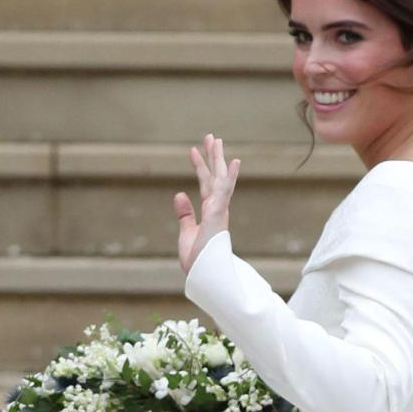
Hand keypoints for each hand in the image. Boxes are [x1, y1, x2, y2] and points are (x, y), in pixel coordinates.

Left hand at [174, 133, 240, 273]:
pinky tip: (233, 162)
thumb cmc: (197, 259)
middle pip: (214, 176)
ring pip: (220, 178)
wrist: (203, 275)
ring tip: (216, 140)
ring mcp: (219, 209)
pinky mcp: (219, 214)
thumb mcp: (186, 232)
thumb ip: (185, 213)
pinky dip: (229, 176)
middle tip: (211, 136)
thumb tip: (179, 193)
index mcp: (209, 211)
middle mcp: (216, 207)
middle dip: (212, 156)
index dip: (199, 166)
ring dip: (218, 159)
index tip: (194, 150)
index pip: (204, 183)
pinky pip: (225, 191)